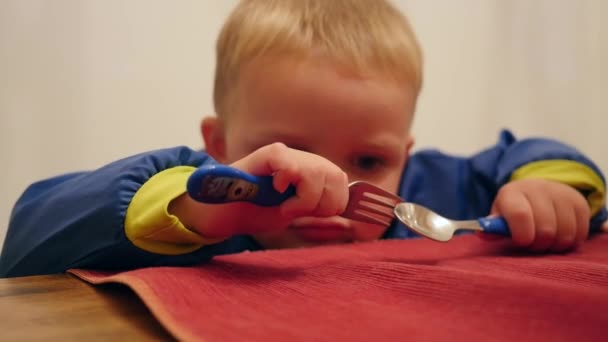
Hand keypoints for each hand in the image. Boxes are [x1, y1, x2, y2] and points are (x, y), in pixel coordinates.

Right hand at [171, 143, 348, 237]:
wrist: (219, 213)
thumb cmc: (254, 212)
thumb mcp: (293, 212)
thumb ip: (318, 208)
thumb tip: (346, 220)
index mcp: (310, 171)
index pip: (341, 181)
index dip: (334, 203)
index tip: (312, 216)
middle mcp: (300, 159)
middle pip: (335, 175)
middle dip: (322, 204)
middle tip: (295, 212)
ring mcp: (282, 155)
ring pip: (317, 170)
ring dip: (304, 199)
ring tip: (283, 206)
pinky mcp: (263, 156)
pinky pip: (288, 162)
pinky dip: (286, 181)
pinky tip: (274, 190)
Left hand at [488, 178, 589, 251]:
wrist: (537, 191)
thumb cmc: (514, 209)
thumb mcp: (500, 215)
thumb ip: (492, 227)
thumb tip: (482, 233)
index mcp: (513, 193)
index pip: (520, 215)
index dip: (522, 234)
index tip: (522, 242)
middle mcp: (539, 189)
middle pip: (546, 229)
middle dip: (538, 244)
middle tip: (532, 243)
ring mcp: (561, 194)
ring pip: (565, 233)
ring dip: (555, 245)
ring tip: (545, 240)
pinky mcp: (579, 203)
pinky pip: (580, 233)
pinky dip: (570, 241)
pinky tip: (559, 235)